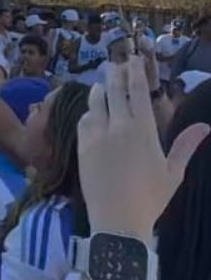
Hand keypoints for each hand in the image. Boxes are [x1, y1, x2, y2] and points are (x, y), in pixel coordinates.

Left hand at [77, 58, 208, 236]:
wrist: (117, 220)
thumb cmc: (150, 198)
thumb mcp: (173, 172)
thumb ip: (186, 145)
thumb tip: (205, 126)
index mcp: (143, 131)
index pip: (137, 92)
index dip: (135, 73)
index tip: (134, 60)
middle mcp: (118, 128)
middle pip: (114, 92)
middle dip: (115, 74)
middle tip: (115, 62)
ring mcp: (96, 138)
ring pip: (95, 105)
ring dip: (100, 91)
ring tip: (103, 83)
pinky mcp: (81, 149)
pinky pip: (83, 123)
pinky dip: (89, 113)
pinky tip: (92, 112)